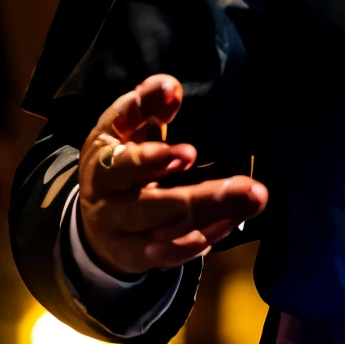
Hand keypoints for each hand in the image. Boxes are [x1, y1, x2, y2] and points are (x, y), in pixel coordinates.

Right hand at [77, 74, 266, 275]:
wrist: (93, 218)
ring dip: (211, 218)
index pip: (121, 165)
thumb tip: (169, 86)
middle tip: (246, 187)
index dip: (152, 161)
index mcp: (102, 164)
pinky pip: (167, 256)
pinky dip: (198, 242)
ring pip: (165, 232)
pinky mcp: (134, 257)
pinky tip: (228, 224)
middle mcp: (107, 203)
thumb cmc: (119, 160)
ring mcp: (121, 233)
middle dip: (200, 198)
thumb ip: (146, 104)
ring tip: (251, 201)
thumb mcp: (125, 128)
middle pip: (151, 206)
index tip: (189, 153)